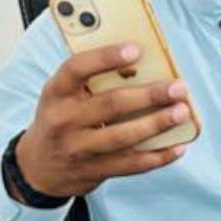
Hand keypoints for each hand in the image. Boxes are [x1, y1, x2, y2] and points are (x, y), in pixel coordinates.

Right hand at [17, 44, 192, 197]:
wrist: (38, 167)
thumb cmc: (61, 119)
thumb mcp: (63, 96)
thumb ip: (92, 81)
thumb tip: (143, 68)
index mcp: (55, 93)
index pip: (76, 69)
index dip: (105, 57)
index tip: (136, 49)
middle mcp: (64, 121)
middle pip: (110, 104)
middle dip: (149, 95)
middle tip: (178, 87)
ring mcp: (78, 149)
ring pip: (123, 137)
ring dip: (157, 124)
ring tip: (182, 112)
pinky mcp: (94, 171)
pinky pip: (131, 165)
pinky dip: (158, 157)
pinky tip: (178, 146)